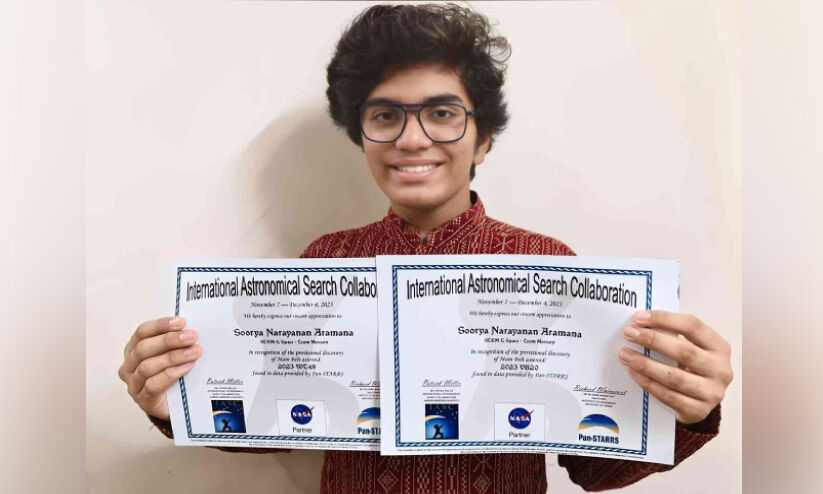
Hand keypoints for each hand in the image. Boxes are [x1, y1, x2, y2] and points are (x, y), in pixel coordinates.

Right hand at [118, 316, 202, 420]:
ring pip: (148, 366)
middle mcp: (129, 366)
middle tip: (192, 336)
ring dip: (173, 357)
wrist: (175, 406)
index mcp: (134, 349)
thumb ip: (177, 343)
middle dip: (169, 340)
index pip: (142, 332)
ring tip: (194, 351)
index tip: (181, 322)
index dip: (160, 325)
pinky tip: (187, 367)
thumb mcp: (173, 355)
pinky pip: (154, 385)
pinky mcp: (143, 399)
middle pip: (143, 348)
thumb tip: (191, 329)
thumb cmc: (174, 375)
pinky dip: (172, 373)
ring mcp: (134, 384)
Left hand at [617, 310, 732, 423]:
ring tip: (624, 355)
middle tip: (628, 333)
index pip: (692, 326)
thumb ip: (671, 336)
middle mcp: (721, 370)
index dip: (665, 319)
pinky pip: (669, 396)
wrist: (699, 401)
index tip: (638, 317)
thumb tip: (639, 324)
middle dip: (652, 340)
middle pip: (684, 351)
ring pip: (675, 377)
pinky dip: (649, 384)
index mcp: (719, 347)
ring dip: (646, 364)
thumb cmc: (690, 368)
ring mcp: (712, 393)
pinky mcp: (699, 411)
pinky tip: (634, 374)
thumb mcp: (690, 348)